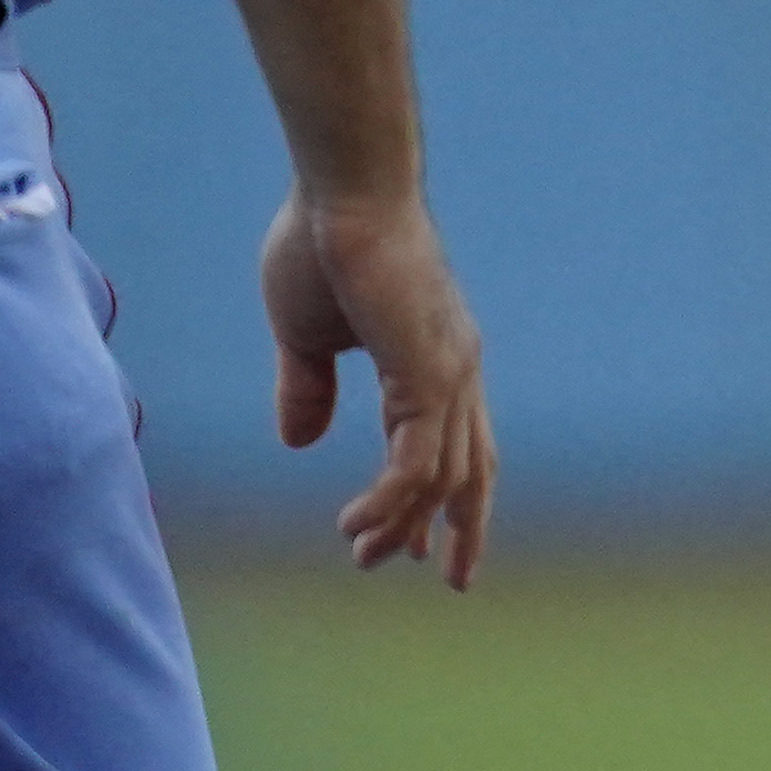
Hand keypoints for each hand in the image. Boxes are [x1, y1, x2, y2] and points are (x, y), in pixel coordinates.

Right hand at [262, 188, 493, 586]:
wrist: (341, 192)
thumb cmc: (323, 244)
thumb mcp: (308, 336)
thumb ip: (308, 389)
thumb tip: (298, 442)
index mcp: (438, 360)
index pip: (455, 444)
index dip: (442, 497)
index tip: (415, 541)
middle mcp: (457, 372)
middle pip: (472, 472)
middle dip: (459, 529)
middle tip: (444, 578)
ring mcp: (450, 376)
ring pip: (441, 478)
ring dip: (404, 524)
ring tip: (366, 556)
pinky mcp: (429, 376)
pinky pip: (416, 464)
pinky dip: (391, 503)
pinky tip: (359, 525)